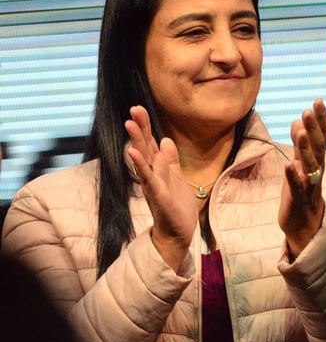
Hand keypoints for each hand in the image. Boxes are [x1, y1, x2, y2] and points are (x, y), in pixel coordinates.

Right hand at [124, 106, 196, 272]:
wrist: (178, 232)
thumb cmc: (176, 206)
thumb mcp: (176, 177)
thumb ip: (170, 160)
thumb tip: (166, 140)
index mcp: (158, 169)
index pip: (150, 144)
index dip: (146, 127)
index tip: (140, 109)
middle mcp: (152, 174)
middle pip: (144, 147)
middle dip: (140, 128)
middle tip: (133, 109)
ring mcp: (153, 184)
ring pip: (143, 160)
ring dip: (137, 141)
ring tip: (130, 124)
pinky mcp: (157, 195)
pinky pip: (148, 178)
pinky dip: (141, 165)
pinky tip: (133, 153)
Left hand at [280, 99, 325, 258]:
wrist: (305, 225)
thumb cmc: (302, 190)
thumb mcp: (301, 163)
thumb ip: (300, 142)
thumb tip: (299, 118)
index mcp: (318, 160)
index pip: (322, 136)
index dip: (321, 119)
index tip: (318, 100)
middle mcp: (317, 170)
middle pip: (318, 146)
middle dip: (314, 128)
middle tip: (309, 109)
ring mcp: (309, 184)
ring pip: (309, 164)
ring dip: (305, 148)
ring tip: (300, 131)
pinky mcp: (298, 199)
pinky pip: (297, 186)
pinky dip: (293, 175)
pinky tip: (289, 165)